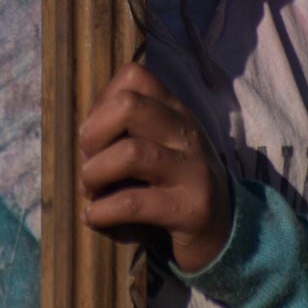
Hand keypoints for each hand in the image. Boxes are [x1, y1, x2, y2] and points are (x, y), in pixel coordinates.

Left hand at [78, 63, 231, 271]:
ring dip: (95, 173)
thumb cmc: (173, 186)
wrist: (225, 231)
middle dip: (93, 134)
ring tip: (90, 191)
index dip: (101, 102)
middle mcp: (186, 133)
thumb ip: (128, 132)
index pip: (134, 76)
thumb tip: (82, 136)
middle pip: (129, 105)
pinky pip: (134, 203)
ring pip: (130, 153)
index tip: (95, 135)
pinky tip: (96, 217)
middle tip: (88, 162)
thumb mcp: (158, 147)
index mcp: (175, 112)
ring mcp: (193, 169)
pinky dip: (102, 211)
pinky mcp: (191, 209)